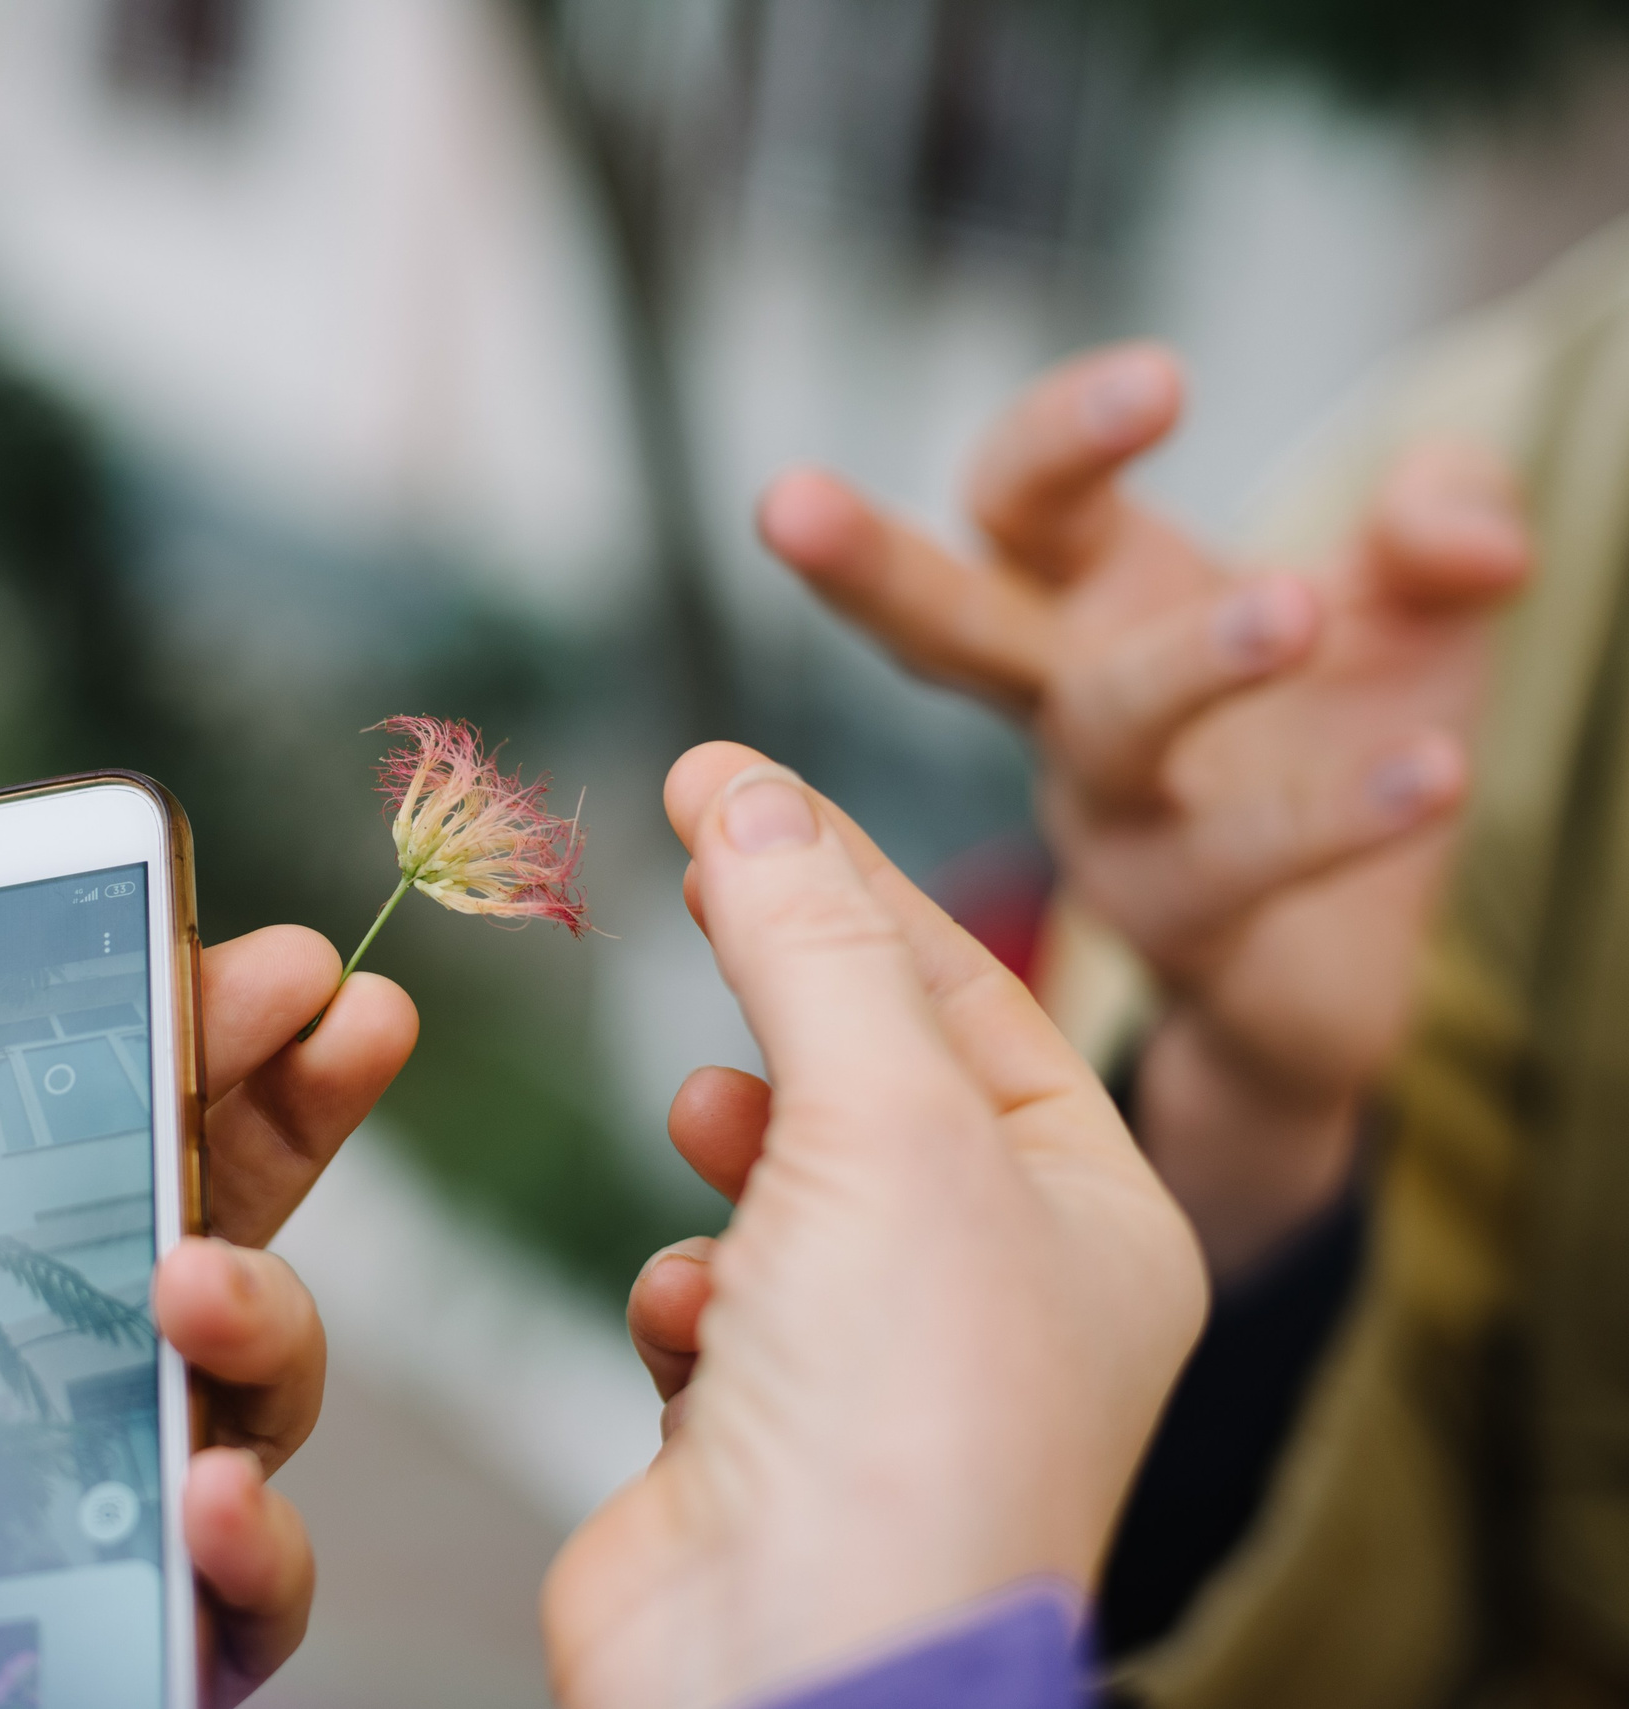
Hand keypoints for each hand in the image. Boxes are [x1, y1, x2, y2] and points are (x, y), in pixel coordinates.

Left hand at [0, 929, 416, 1706]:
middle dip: (288, 1098)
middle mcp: (28, 1379)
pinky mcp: (123, 1643)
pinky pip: (246, 1601)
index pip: (69, 1126)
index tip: (227, 947)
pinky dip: (264, 1545)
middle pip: (206, 1213)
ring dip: (268, 1307)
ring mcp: (89, 1507)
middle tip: (327, 1006)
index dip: (164, 1024)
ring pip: (255, 1386)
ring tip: (195, 1282)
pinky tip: (212, 1497)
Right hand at [545, 745, 1204, 1708]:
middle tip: (693, 881)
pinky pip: (710, 1306)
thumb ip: (809, 945)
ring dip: (739, 1153)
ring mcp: (879, 1370)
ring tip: (713, 1127)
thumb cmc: (900, 1415)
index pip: (970, 988)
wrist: (793, 1669)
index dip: (842, 869)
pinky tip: (691, 1324)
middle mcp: (1002, 1294)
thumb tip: (741, 795)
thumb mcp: (884, 1121)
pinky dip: (687, 1295)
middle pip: (874, 1078)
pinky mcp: (759, 1431)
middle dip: (785, 1004)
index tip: (721, 780)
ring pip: (781, 1190)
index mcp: (1097, 1218)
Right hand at [758, 344, 1530, 1272]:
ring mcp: (1108, 825)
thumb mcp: (1416, 606)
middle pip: (940, 621)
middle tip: (781, 501)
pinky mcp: (1183, 930)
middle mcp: (1062, 706)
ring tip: (1290, 609)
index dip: (1065, 439)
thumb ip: (1442, 527)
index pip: (1025, 496)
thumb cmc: (1335, 741)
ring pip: (1102, 736)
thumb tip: (1466, 530)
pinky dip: (1338, 816)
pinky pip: (1237, 870)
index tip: (1161, 384)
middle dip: (863, 560)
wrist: (1334, 972)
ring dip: (1184, 664)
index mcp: (1087, 598)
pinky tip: (1437, 769)